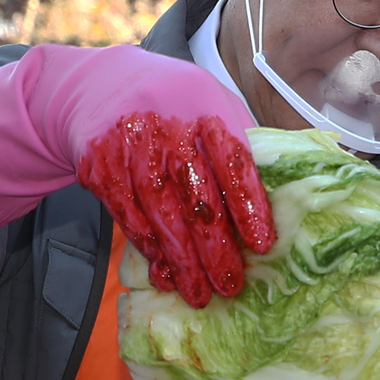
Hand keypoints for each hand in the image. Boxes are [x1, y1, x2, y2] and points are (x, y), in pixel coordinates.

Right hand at [77, 113, 275, 308]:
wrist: (102, 85)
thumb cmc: (177, 104)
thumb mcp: (214, 106)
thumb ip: (240, 145)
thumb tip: (278, 197)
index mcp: (205, 110)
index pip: (232, 161)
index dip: (248, 204)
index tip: (261, 244)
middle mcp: (166, 127)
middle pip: (194, 193)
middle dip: (214, 246)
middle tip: (230, 285)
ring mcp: (129, 147)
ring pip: (158, 211)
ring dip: (180, 259)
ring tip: (199, 293)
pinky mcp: (100, 167)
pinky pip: (127, 215)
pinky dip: (148, 248)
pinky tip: (165, 273)